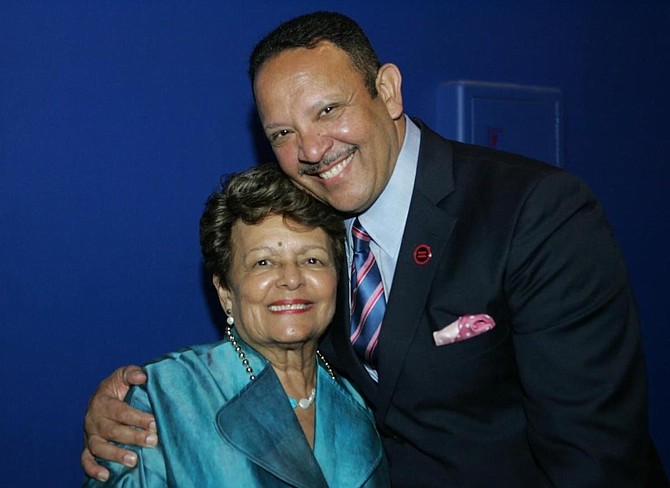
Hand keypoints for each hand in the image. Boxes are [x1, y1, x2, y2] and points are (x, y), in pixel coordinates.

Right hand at [81, 366, 156, 481]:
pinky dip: (93, 469)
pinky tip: (106, 476)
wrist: (101, 397)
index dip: (137, 417)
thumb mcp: (122, 375)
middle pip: (112, 431)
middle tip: (152, 441)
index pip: (120, 411)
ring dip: (116, 455)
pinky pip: (86, 460)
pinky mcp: (88, 446)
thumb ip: (131, 373)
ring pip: (99, 447)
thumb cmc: (117, 387)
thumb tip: (142, 377)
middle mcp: (93, 419)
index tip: (154, 423)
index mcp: (102, 401)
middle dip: (133, 436)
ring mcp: (90, 435)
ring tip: (134, 460)